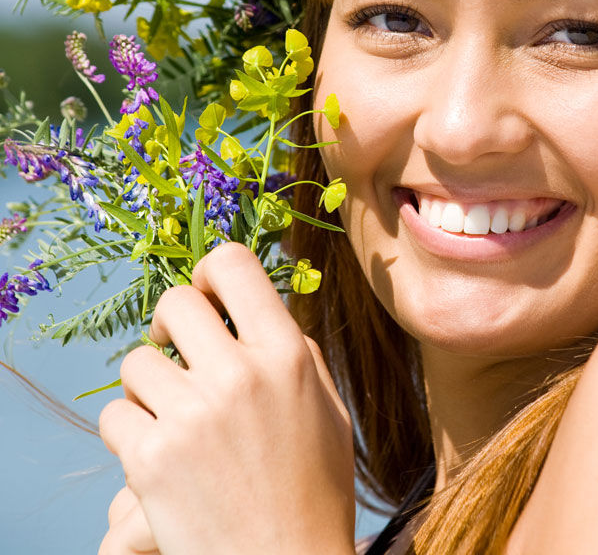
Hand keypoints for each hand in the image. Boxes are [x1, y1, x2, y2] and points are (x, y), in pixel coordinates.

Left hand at [99, 243, 355, 554]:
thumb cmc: (313, 488)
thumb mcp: (328, 408)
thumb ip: (295, 350)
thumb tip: (253, 309)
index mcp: (286, 355)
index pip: (233, 264)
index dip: (211, 272)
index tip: (207, 298)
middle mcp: (239, 375)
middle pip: (175, 302)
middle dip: (170, 325)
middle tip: (177, 352)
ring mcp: (191, 416)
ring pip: (136, 362)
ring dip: (148, 384)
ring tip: (170, 413)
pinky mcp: (151, 459)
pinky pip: (115, 415)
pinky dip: (130, 431)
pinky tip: (158, 451)